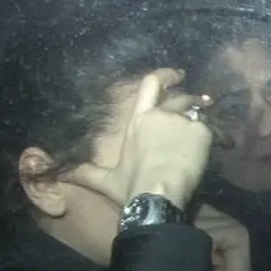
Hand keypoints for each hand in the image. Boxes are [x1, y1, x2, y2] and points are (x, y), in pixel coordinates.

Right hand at [64, 68, 211, 209]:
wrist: (157, 195)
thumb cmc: (131, 187)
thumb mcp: (106, 181)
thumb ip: (85, 173)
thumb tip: (61, 176)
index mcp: (137, 122)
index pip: (150, 85)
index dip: (165, 75)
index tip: (177, 75)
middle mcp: (159, 115)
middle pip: (179, 98)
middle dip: (191, 99)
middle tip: (202, 103)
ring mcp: (181, 121)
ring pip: (196, 115)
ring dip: (200, 120)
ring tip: (203, 134)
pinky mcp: (200, 132)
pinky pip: (208, 131)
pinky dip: (208, 139)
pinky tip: (207, 151)